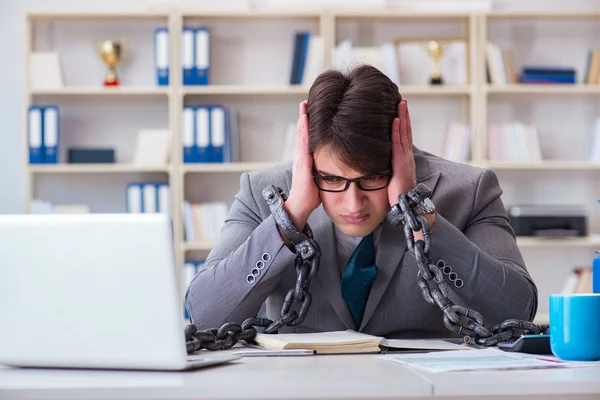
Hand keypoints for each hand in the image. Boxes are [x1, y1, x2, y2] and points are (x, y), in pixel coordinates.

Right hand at [284, 100, 320, 229]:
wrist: (300, 205)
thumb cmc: (311, 194)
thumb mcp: (319, 178)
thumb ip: (324, 169)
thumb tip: (335, 164)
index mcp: (306, 159)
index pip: (308, 138)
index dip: (309, 125)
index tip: (311, 111)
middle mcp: (301, 156)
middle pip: (303, 132)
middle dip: (304, 116)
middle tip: (305, 101)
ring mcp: (300, 158)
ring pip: (302, 135)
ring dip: (303, 120)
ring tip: (304, 106)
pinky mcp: (302, 162)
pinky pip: (303, 143)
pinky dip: (303, 131)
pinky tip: (305, 121)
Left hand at [387, 100, 434, 235]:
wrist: (407, 209)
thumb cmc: (398, 198)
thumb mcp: (391, 180)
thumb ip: (386, 170)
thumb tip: (376, 165)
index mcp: (404, 161)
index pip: (403, 138)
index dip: (402, 124)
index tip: (399, 111)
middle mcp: (407, 158)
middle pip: (406, 132)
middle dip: (404, 115)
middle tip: (402, 100)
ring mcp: (405, 160)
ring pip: (404, 134)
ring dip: (402, 118)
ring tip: (400, 103)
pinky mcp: (401, 165)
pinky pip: (398, 144)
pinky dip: (397, 131)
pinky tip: (395, 120)